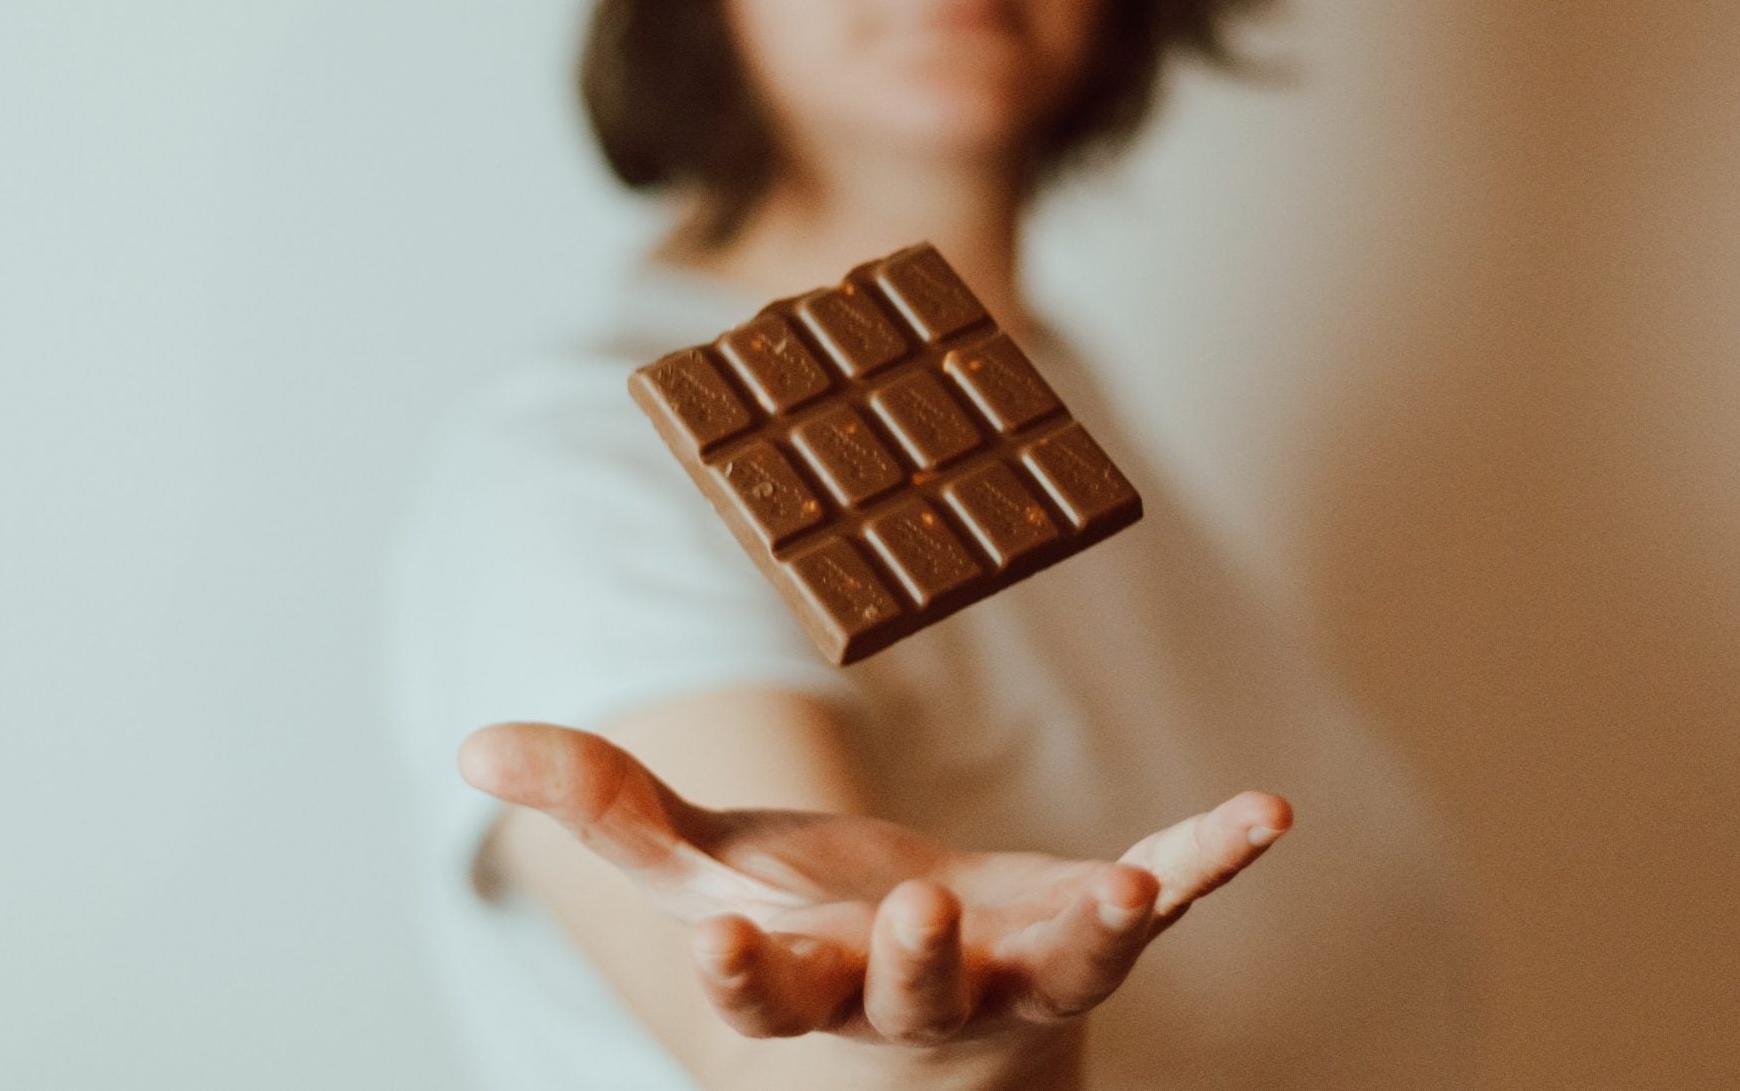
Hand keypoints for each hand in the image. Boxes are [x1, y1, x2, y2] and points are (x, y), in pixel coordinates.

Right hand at [458, 722, 1289, 1044]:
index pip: (763, 990)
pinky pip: (1165, 898)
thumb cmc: (807, 927)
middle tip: (920, 918)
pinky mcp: (1095, 928)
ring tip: (1131, 894)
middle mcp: (916, 992)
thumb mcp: (701, 867)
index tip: (723, 935)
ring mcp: (1019, 969)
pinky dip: (1212, 856)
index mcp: (808, 977)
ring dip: (1096, 932)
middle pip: (910, 990)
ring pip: (1056, 965)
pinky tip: (1267, 811)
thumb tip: (472, 746)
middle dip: (914, 962)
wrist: (938, 994)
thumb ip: (602, 807)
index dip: (742, 970)